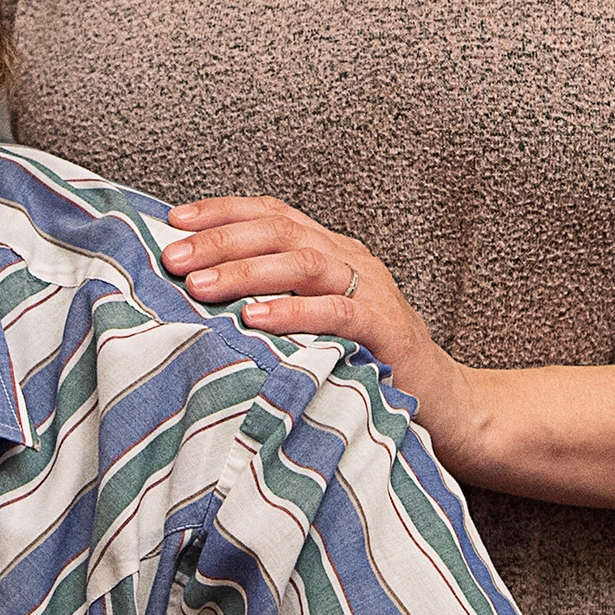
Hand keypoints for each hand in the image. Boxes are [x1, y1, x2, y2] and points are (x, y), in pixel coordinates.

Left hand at [164, 195, 474, 418]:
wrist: (441, 403)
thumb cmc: (364, 362)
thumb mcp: (311, 323)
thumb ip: (270, 301)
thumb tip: (196, 295)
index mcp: (330, 250)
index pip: (272, 215)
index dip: (222, 212)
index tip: (173, 221)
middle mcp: (350, 259)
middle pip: (280, 232)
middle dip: (221, 241)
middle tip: (174, 258)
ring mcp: (372, 289)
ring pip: (304, 262)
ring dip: (247, 271)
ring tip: (201, 286)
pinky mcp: (387, 326)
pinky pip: (337, 311)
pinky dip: (294, 311)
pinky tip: (256, 317)